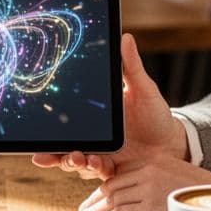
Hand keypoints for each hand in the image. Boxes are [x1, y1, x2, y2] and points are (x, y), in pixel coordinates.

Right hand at [32, 33, 187, 179]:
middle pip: (64, 147)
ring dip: (72, 161)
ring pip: (78, 162)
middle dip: (52, 154)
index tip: (37, 136)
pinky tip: (97, 163)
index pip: (65, 123)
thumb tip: (126, 37)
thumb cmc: (156, 114)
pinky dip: (95, 169)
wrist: (174, 141)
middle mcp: (93, 139)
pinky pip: (99, 172)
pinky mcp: (114, 170)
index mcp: (94, 119)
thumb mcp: (143, 89)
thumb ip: (131, 66)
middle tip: (44, 155)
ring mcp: (101, 155)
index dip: (48, 130)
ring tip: (76, 157)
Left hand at [77, 156, 210, 210]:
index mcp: (152, 160)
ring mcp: (148, 189)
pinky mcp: (150, 208)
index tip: (95, 196)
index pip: (118, 174)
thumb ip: (152, 178)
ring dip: (96, 210)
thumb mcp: (174, 174)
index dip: (102, 187)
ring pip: (112, 199)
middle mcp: (147, 171)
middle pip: (111, 186)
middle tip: (85, 209)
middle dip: (95, 199)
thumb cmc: (200, 192)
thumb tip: (132, 192)